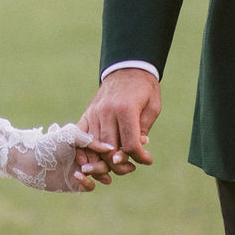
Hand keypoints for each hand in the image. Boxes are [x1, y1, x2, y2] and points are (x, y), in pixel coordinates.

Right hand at [76, 67, 160, 184]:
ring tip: (116, 165)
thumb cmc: (144, 89)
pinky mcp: (87, 113)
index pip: (129, 144)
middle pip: (109, 149)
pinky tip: (93, 160)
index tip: (147, 159)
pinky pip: (81, 137)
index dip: (139, 156)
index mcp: (125, 109)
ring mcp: (94, 113)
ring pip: (94, 146)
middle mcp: (106, 112)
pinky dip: (85, 151)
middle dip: (120, 164)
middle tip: (131, 167)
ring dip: (104, 161)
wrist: (127, 68)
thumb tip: (137, 149)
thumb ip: (143, 129)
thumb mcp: (152, 107)